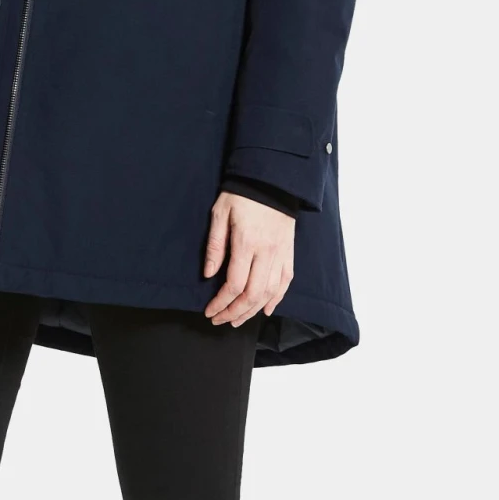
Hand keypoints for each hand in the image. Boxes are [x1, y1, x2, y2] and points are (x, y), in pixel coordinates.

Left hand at [203, 190, 294, 325]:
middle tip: (220, 320)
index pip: (234, 284)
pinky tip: (266, 310)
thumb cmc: (241, 194)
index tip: (209, 311)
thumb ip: (215, 245)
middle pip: (253, 294)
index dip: (221, 303)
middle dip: (235, 312)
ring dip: (253, 311)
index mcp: (247, 243)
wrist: (272, 179)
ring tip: (238, 320)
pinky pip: (286, 281)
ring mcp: (281, 253)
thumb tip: (209, 275)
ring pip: (270, 292)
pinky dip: (277, 299)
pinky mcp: (289, 252)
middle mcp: (267, 252)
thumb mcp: (220, 214)